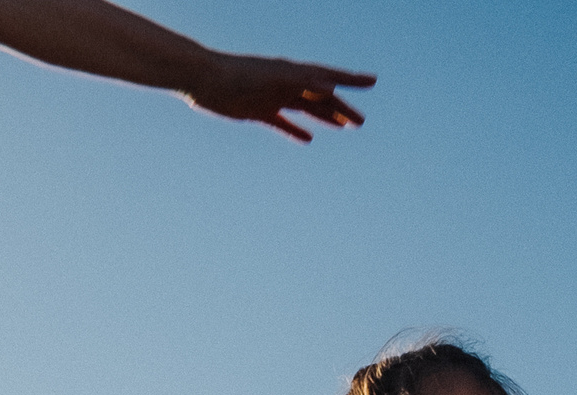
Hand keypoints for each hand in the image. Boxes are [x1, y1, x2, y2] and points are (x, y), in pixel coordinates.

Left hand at [184, 53, 372, 141]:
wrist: (204, 79)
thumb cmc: (237, 75)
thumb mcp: (273, 78)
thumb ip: (301, 81)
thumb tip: (329, 86)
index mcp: (294, 73)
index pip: (329, 77)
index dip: (351, 80)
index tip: (373, 82)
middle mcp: (287, 84)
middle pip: (321, 97)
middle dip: (342, 107)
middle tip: (361, 122)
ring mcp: (273, 97)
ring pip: (306, 108)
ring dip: (324, 117)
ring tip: (343, 127)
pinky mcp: (257, 110)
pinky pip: (282, 121)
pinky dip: (296, 129)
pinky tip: (307, 139)